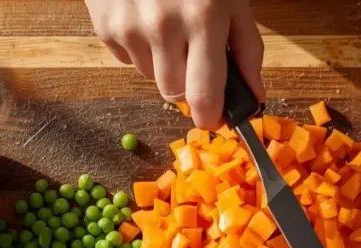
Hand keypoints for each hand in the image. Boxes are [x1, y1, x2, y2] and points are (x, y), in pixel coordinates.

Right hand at [85, 0, 264, 128]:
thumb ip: (246, 51)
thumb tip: (255, 98)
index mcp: (202, 17)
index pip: (203, 95)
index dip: (210, 115)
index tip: (215, 117)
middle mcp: (162, 26)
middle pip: (174, 93)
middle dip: (188, 83)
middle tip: (194, 54)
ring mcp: (128, 27)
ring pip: (151, 78)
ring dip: (163, 63)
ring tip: (168, 25)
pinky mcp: (105, 27)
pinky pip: (128, 60)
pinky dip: (141, 49)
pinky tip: (145, 18)